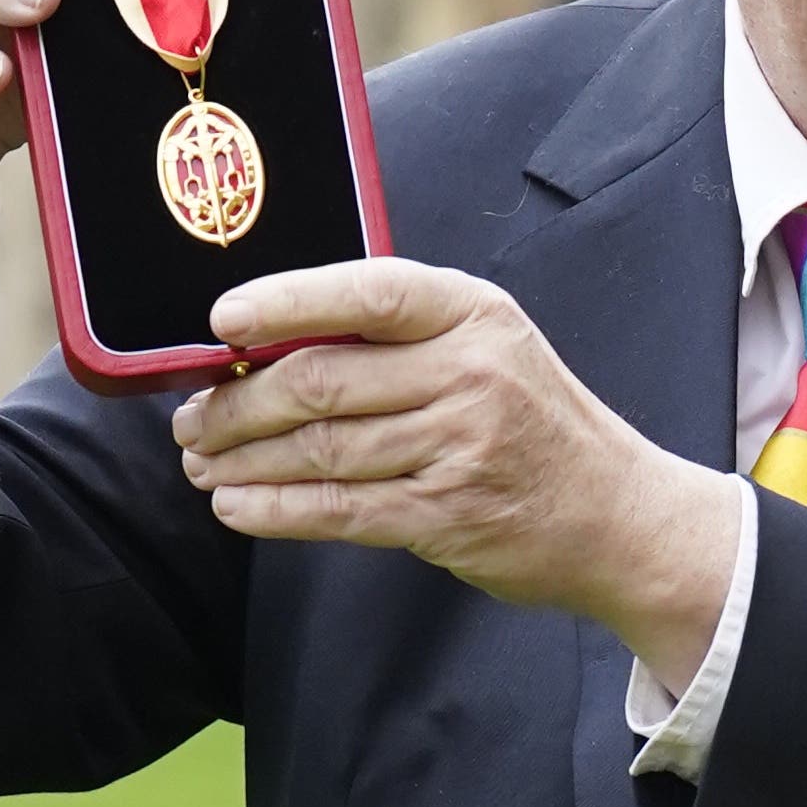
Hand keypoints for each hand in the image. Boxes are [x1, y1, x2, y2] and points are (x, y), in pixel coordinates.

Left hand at [172, 261, 740, 692]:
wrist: (616, 512)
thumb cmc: (531, 419)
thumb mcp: (485, 347)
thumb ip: (397, 339)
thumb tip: (267, 345)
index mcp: (472, 311)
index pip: (366, 293)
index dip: (285, 302)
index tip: (220, 321)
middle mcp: (469, 371)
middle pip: (322, 379)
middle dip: (237, 403)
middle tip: (191, 417)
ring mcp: (460, 444)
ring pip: (319, 449)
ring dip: (243, 460)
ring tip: (203, 463)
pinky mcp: (446, 514)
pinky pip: (339, 510)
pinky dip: (275, 511)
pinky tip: (237, 507)